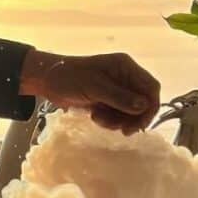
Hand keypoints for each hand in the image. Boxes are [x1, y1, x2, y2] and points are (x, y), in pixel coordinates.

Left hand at [20, 50, 160, 134]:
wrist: (47, 81)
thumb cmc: (69, 78)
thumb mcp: (94, 87)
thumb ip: (119, 97)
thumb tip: (143, 107)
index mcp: (125, 67)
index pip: (151, 87)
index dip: (150, 106)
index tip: (141, 124)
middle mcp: (124, 77)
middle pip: (143, 102)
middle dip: (133, 117)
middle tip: (123, 131)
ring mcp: (116, 89)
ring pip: (130, 112)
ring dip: (119, 120)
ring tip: (100, 120)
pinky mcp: (107, 100)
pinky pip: (118, 115)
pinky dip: (110, 120)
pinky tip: (96, 118)